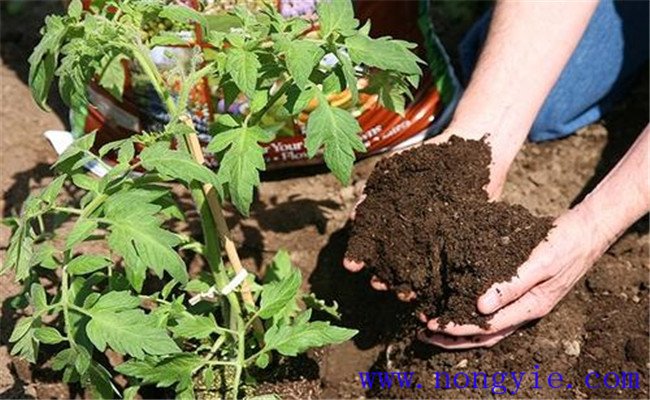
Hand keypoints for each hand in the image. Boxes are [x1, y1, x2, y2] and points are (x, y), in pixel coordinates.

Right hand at [343, 131, 454, 300]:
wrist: (473, 148)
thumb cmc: (432, 157)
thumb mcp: (398, 170)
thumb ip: (376, 192)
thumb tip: (355, 216)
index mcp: (393, 218)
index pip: (372, 244)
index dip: (360, 256)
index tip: (352, 266)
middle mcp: (411, 234)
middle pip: (393, 262)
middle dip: (383, 277)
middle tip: (378, 284)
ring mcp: (435, 241)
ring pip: (418, 270)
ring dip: (408, 284)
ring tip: (404, 294)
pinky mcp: (460, 243)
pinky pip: (447, 268)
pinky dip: (438, 282)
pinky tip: (432, 292)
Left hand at [419, 204, 608, 348]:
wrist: (585, 232)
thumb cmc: (563, 245)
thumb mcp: (539, 263)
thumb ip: (511, 285)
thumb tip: (480, 307)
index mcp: (530, 307)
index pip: (486, 328)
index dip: (457, 328)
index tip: (431, 324)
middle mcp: (526, 311)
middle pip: (484, 335)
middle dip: (453, 336)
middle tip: (423, 331)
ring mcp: (524, 304)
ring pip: (488, 327)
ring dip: (460, 328)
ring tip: (433, 324)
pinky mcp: (521, 292)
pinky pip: (494, 311)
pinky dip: (472, 313)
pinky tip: (455, 304)